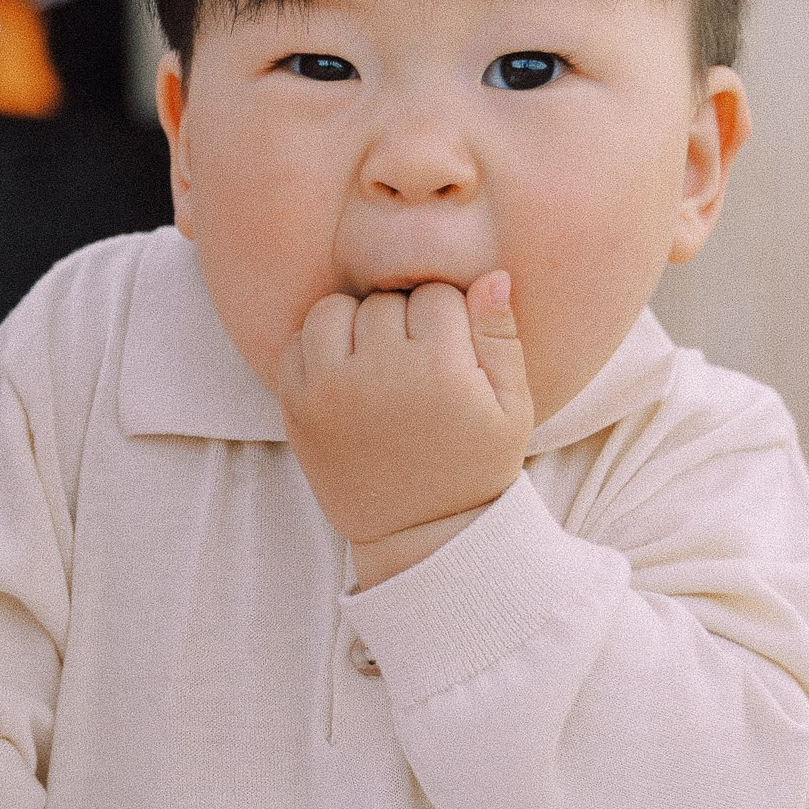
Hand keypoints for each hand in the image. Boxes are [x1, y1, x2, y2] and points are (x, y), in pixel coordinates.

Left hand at [276, 272, 533, 584]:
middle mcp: (378, 373)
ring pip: (333, 310)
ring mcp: (329, 390)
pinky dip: (317, 348)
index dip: (450, 318)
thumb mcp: (512, 408)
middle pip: (385, 300)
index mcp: (439, 368)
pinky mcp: (296, 407)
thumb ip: (501, 337)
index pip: (437, 295)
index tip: (453, 354)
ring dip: (354, 324)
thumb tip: (492, 275)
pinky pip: (296, 344)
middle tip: (416, 364)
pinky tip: (345, 374)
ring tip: (377, 359)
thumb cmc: (475, 468)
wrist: (419, 533)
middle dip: (403, 321)